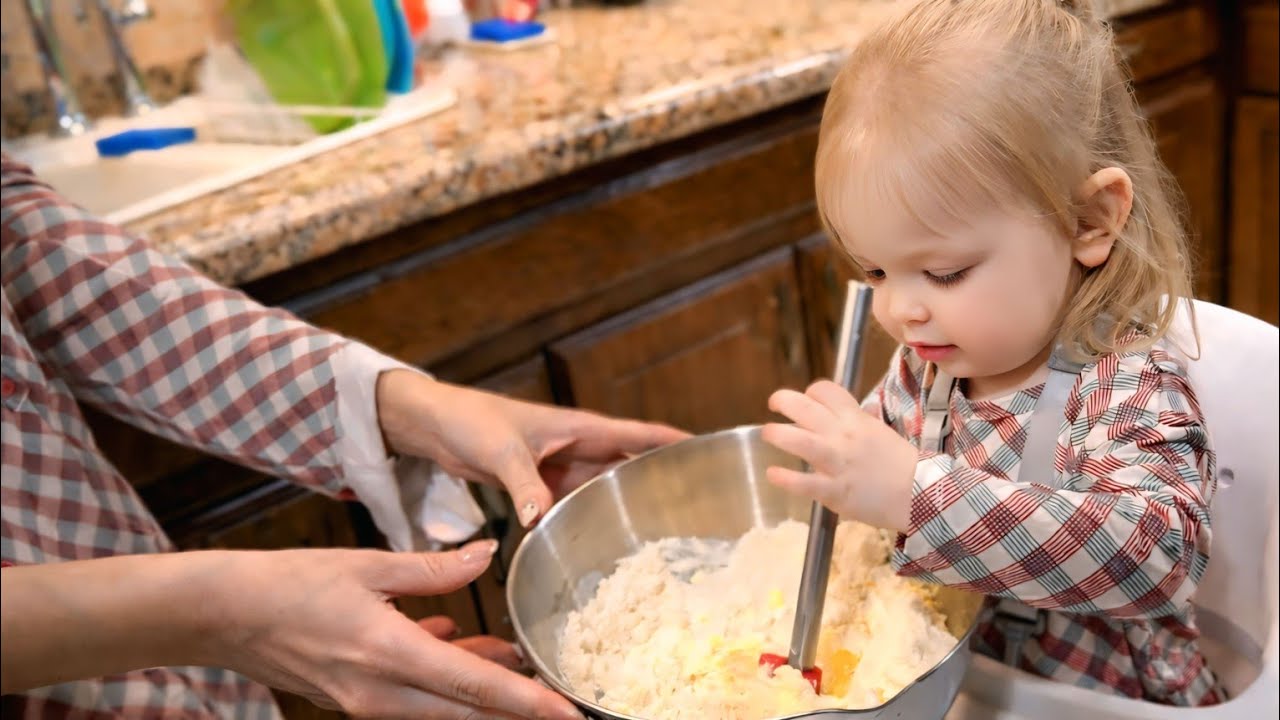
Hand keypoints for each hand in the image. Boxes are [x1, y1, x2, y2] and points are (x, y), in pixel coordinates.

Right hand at [212, 541, 584, 719]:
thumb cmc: (289, 584)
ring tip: (515, 660)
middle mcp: (380, 693)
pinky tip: (459, 644)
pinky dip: (446, 681)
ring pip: (444, 710)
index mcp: (388, 654)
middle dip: (518, 710)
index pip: (476, 688)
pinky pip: (416, 701)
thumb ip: (434, 568)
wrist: (222, 615)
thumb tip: (487, 554)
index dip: (529, 703)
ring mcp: (366, 703)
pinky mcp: (355, 701)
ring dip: (483, 692)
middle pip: (468, 714)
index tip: (570, 713)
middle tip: (560, 699)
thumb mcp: (366, 564)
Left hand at [376, 370, 688, 526]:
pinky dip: (589, 518)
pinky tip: (602, 540)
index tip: (710, 453)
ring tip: (660, 530)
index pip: (639, 434)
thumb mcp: (501, 451)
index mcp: (580, 428)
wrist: (435, 425)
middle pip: (629, 465)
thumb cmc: (472, 420)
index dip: (674, 442)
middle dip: (660, 480)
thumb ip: (524, 484)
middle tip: (695, 507)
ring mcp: (562, 467)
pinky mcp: (543, 485)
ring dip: (626, 503)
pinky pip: (575, 502)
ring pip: (604, 487)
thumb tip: (542, 519)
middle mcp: (578, 447)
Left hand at [762, 380, 916, 530]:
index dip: (811, 391)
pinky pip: (804, 483)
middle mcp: (843, 435)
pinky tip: (773, 473)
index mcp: (856, 419)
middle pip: (805, 408)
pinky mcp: (835, 491)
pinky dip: (785, 478)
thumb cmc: (899, 463)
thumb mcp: (882, 432)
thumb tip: (860, 409)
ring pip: (799, 441)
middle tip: (774, 404)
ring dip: (777, 434)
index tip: (807, 400)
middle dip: (783, 400)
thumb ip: (863, 420)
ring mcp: (837, 463)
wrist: (919, 495)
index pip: (826, 391)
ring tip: (768, 433)